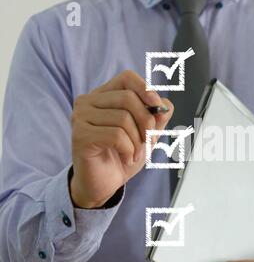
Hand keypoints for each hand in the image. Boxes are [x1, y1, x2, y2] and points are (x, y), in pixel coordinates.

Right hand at [70, 70, 173, 207]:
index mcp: (103, 96)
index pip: (126, 78)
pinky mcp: (80, 135)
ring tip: (135, 153)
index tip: (157, 106)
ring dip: (138, 141)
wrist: (104, 184)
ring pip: (123, 118)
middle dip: (146, 122)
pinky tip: (126, 158)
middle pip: (128, 99)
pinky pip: (116, 135)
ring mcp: (80, 117)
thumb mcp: (147, 134)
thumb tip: (164, 105)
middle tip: (147, 141)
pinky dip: (129, 149)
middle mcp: (87, 102)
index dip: (146, 89)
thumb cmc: (123, 155)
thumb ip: (157, 117)